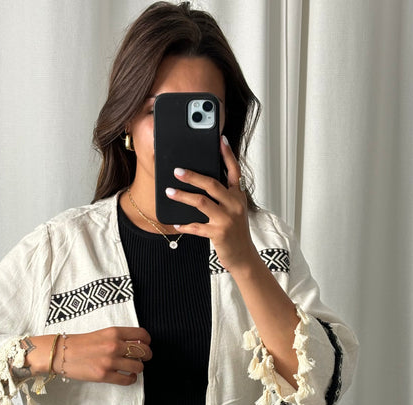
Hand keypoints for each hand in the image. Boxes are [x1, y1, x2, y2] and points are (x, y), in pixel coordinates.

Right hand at [17, 328, 151, 386]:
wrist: (61, 353)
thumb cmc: (81, 343)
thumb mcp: (102, 333)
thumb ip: (119, 338)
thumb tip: (138, 345)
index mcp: (114, 332)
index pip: (142, 335)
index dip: (147, 341)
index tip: (146, 345)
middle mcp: (114, 345)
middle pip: (144, 352)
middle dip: (146, 356)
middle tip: (142, 359)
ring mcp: (110, 361)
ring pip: (138, 367)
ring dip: (138, 368)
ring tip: (132, 368)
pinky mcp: (104, 375)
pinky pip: (127, 380)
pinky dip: (131, 379)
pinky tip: (127, 376)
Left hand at [165, 135, 258, 273]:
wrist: (243, 256)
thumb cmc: (236, 231)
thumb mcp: (235, 209)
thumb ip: (223, 195)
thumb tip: (201, 181)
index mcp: (239, 195)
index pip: (234, 170)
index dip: (227, 154)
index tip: (219, 139)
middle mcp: (235, 204)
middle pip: (212, 184)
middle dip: (192, 176)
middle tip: (177, 171)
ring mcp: (227, 219)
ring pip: (201, 202)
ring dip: (182, 196)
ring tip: (169, 191)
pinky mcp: (218, 233)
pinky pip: (196, 227)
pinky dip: (184, 225)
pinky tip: (176, 223)